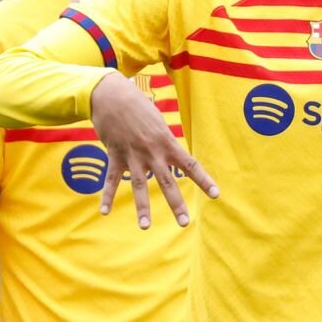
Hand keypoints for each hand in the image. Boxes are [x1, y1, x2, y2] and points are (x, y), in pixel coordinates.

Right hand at [91, 73, 218, 227]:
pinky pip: (112, 180)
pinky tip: (105, 211)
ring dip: (142, 208)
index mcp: (167, 142)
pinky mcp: (114, 155)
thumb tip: (169, 155)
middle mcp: (152, 152)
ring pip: (140, 186)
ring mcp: (133, 155)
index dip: (204, 180)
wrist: (112, 95)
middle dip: (176, 203)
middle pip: (167, 182)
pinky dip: (107, 196)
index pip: (190, 165)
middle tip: (184, 223)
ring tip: (145, 226)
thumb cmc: (138, 106)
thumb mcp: (158, 122)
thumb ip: (164, 142)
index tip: (216, 194)